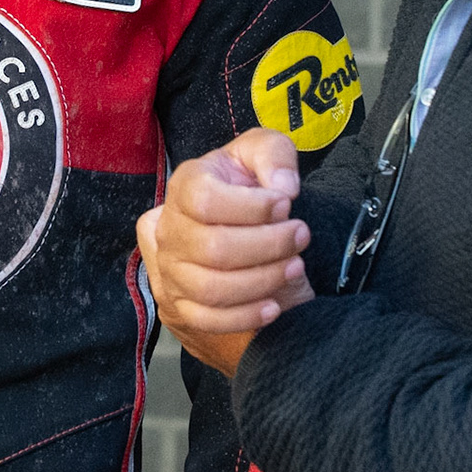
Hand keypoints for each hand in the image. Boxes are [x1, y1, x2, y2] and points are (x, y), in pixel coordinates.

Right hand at [138, 128, 314, 377]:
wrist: (233, 222)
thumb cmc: (248, 184)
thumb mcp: (262, 152)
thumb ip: (274, 154)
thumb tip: (284, 187)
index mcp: (184, 187)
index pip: (204, 201)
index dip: (250, 207)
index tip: (286, 204)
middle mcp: (170, 230)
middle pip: (213, 248)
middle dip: (267, 245)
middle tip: (302, 236)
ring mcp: (171, 271)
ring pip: (211, 288)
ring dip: (262, 281)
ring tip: (296, 266)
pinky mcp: (182, 305)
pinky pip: (208, 320)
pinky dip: (245, 316)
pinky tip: (275, 305)